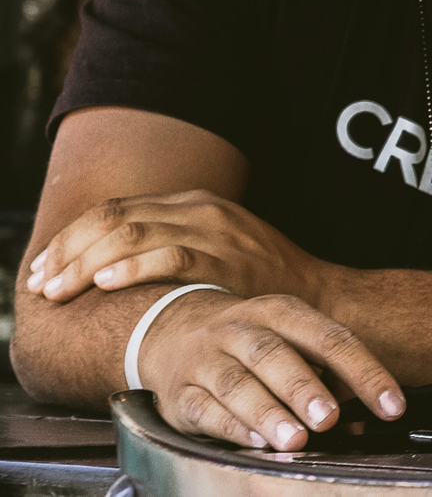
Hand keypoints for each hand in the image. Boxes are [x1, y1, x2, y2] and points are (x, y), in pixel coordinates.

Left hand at [25, 190, 337, 306]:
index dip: (70, 238)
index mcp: (193, 202)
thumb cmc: (260, 282)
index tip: (44, 268)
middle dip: (67, 252)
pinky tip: (106, 284)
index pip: (114, 209)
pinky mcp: (228, 260)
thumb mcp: (216, 247)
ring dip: (85, 264)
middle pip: (113, 218)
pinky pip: (170, 257)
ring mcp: (215, 232)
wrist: (320, 299)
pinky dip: (133, 268)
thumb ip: (169, 245)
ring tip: (59, 290)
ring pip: (131, 234)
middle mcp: (200, 210)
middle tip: (41, 284)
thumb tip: (105, 263)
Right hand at [133, 288, 403, 450]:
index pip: (330, 338)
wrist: (170, 328)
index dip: (364, 372)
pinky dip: (231, 428)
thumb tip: (360, 420)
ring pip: (235, 384)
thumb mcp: (290, 340)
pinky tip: (255, 442)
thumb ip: (327, 375)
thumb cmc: (250, 342)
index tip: (391, 405)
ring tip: (295, 439)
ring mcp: (206, 360)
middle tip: (329, 417)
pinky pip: (204, 410)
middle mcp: (241, 330)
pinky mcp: (180, 393)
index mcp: (281, 312)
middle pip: (273, 355)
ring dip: (268, 413)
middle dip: (304, 388)